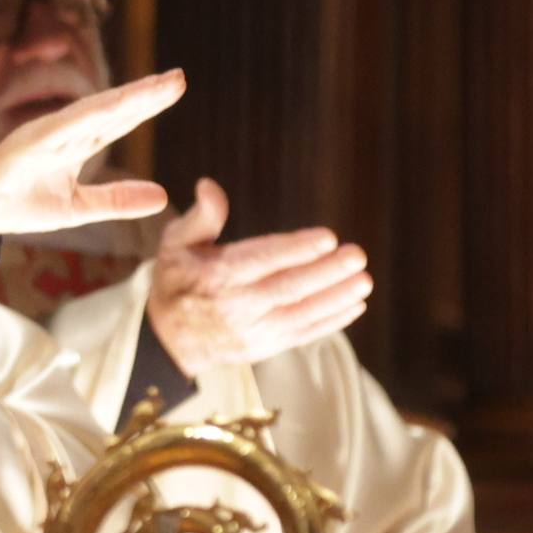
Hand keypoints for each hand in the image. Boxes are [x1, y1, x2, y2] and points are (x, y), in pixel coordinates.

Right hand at [0, 71, 183, 234]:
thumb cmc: (19, 203)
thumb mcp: (78, 208)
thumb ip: (117, 201)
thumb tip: (162, 197)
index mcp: (76, 144)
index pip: (118, 120)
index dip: (146, 103)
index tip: (175, 85)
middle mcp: (65, 132)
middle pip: (112, 109)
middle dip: (146, 93)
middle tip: (179, 77)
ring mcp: (47, 134)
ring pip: (94, 112)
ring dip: (126, 98)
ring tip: (158, 86)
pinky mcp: (29, 143)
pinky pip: (64, 127)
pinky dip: (91, 114)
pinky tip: (116, 105)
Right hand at [145, 178, 369, 376]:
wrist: (169, 341)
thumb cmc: (177, 280)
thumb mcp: (176, 243)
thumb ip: (201, 217)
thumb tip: (209, 185)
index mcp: (216, 276)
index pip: (262, 260)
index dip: (296, 249)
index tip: (327, 237)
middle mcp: (237, 306)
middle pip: (289, 288)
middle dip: (327, 272)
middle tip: (357, 255)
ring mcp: (254, 331)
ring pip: (302, 313)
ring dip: (337, 297)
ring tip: (364, 280)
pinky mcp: (266, 347)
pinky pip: (304, 334)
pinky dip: (332, 321)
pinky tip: (355, 305)